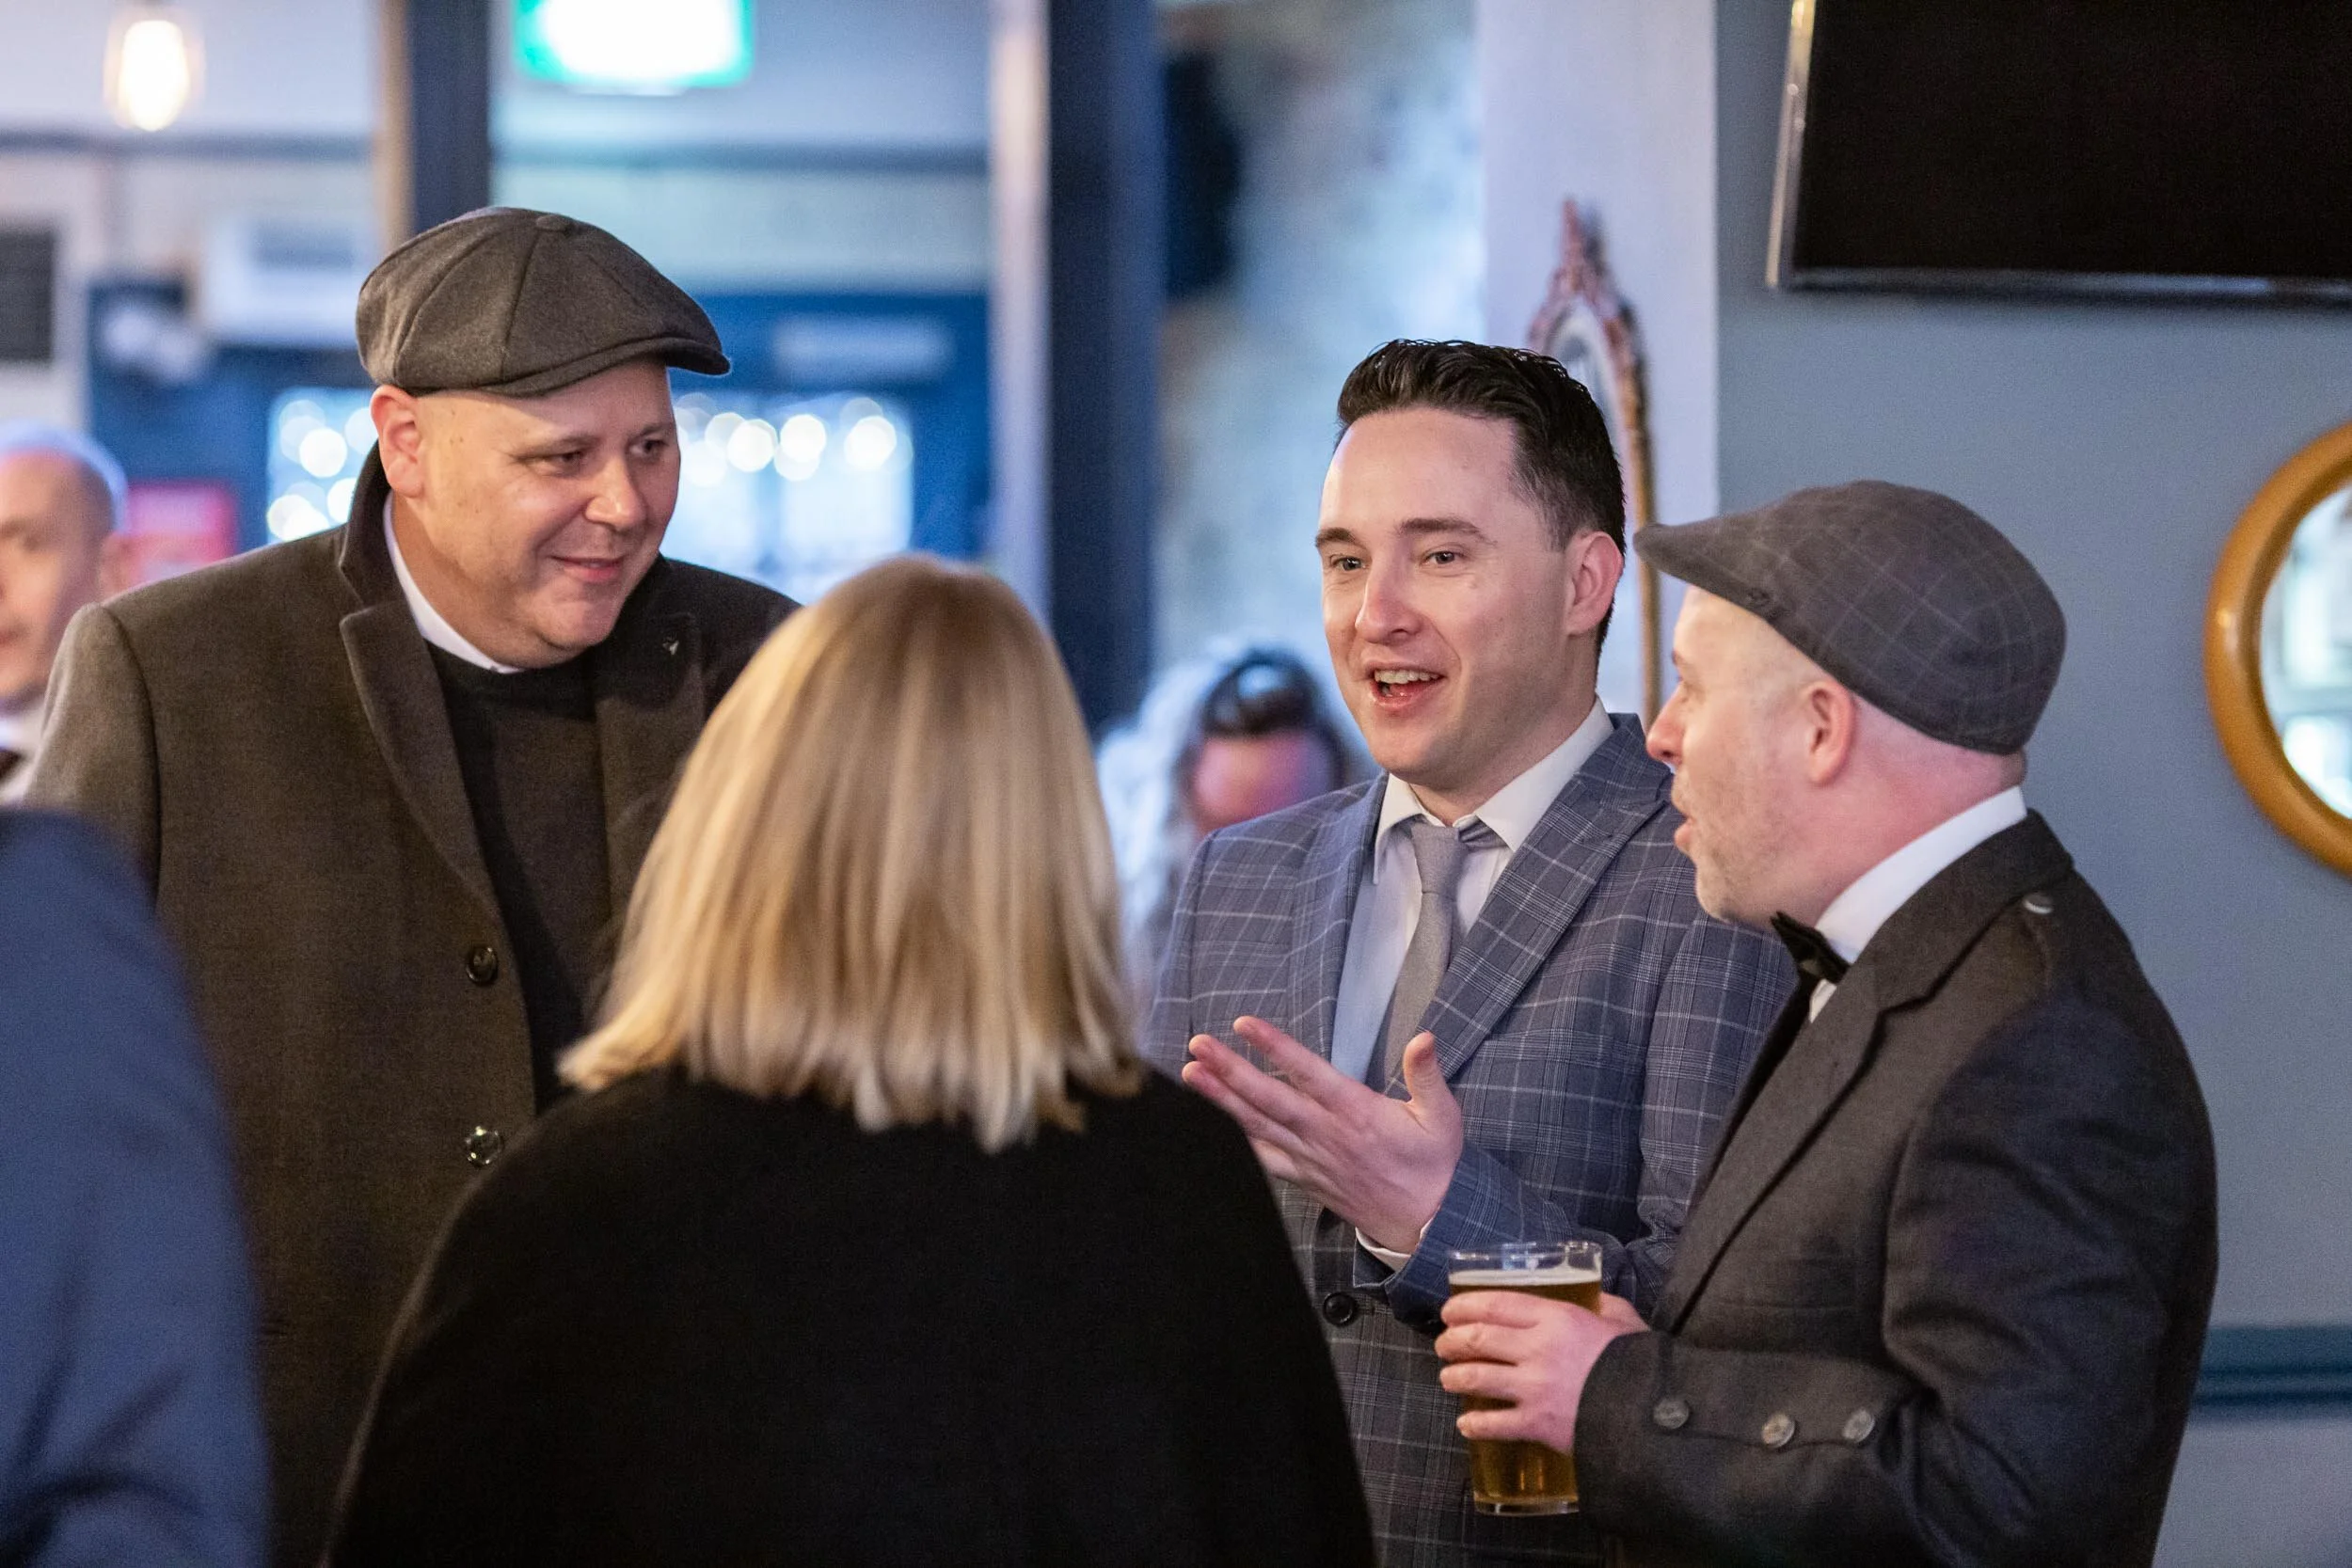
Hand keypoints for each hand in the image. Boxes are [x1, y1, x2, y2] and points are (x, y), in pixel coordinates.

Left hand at [1180, 1016, 1462, 1252]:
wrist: (1428, 1223)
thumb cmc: (1433, 1165)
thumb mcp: (1442, 1116)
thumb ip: (1427, 1075)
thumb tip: (1424, 1038)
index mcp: (1357, 1113)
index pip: (1308, 1074)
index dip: (1275, 1047)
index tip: (1244, 1025)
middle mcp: (1326, 1135)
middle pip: (1269, 1099)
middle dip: (1231, 1072)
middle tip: (1199, 1047)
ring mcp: (1310, 1159)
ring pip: (1258, 1127)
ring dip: (1222, 1101)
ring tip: (1191, 1075)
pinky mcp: (1304, 1177)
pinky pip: (1263, 1159)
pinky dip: (1235, 1143)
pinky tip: (1209, 1127)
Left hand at [1434, 1290, 1644, 1451]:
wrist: (1652, 1411)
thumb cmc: (1639, 1362)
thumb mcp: (1623, 1319)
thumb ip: (1603, 1305)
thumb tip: (1594, 1299)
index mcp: (1556, 1318)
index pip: (1496, 1304)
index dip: (1465, 1306)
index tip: (1450, 1311)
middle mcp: (1537, 1349)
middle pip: (1478, 1338)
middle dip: (1452, 1341)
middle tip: (1444, 1345)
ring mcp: (1534, 1387)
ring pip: (1477, 1377)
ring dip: (1454, 1377)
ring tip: (1448, 1379)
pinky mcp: (1537, 1423)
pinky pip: (1494, 1424)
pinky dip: (1474, 1424)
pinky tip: (1466, 1424)